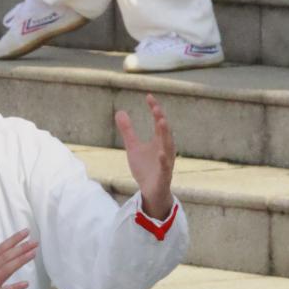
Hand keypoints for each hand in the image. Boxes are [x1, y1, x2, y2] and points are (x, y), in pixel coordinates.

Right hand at [0, 229, 37, 288]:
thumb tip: (6, 262)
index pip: (2, 248)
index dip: (14, 239)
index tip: (26, 232)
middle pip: (6, 256)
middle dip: (21, 247)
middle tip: (35, 241)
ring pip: (7, 268)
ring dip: (21, 260)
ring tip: (33, 253)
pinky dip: (15, 287)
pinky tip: (26, 284)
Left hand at [115, 94, 176, 220]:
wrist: (151, 192)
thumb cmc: (145, 169)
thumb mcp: (133, 148)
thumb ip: (128, 131)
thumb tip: (119, 112)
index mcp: (159, 141)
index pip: (159, 122)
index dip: (155, 109)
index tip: (149, 97)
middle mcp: (165, 149)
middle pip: (165, 132)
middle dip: (161, 119)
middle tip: (156, 107)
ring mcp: (166, 162)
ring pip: (168, 147)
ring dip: (166, 134)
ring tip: (162, 122)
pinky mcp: (164, 176)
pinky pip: (165, 167)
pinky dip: (164, 161)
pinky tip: (161, 154)